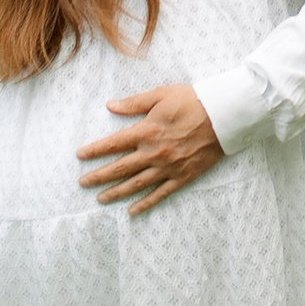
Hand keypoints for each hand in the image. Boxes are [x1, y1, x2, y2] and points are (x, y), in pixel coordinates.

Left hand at [78, 84, 223, 212]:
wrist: (224, 115)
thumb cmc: (193, 100)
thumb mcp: (161, 95)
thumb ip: (135, 103)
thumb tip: (110, 105)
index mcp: (146, 131)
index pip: (113, 144)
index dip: (95, 151)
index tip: (80, 156)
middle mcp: (153, 153)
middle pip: (119, 168)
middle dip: (99, 176)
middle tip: (82, 183)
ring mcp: (167, 168)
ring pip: (136, 184)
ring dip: (116, 192)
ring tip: (101, 199)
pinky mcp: (182, 177)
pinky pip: (160, 194)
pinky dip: (145, 203)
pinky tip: (132, 210)